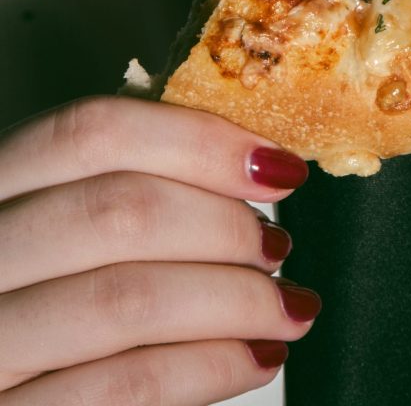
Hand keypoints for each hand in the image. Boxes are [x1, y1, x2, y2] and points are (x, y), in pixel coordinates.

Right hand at [0, 96, 318, 403]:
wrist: (13, 402)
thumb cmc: (47, 300)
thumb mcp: (61, 225)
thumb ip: (128, 185)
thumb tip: (252, 162)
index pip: (91, 132)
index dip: (198, 141)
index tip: (274, 164)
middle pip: (119, 211)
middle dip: (225, 226)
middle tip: (275, 245)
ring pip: (129, 299)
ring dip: (236, 299)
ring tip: (284, 304)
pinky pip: (129, 386)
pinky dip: (212, 366)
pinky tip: (256, 355)